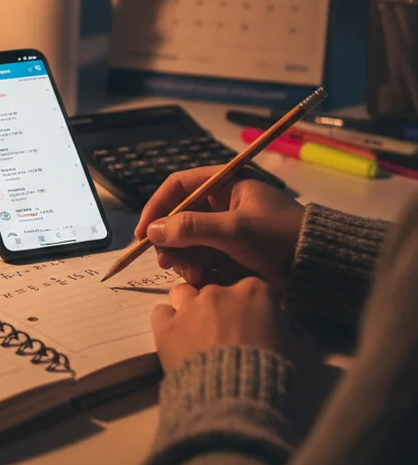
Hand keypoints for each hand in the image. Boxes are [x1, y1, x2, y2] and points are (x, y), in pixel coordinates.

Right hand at [134, 168, 304, 289]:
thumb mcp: (235, 230)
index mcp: (226, 185)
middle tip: (166, 261)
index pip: (179, 187)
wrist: (320, 271)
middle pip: (179, 216)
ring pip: (188, 241)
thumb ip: (191, 228)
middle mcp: (223, 204)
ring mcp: (226, 230)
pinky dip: (197, 268)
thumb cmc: (280, 238)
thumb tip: (153, 231)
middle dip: (170, 239)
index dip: (157, 207)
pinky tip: (202, 279)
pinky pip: (202, 258)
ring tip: (192, 274)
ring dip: (183, 257)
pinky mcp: (231, 254)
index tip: (144, 233)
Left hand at [151, 278, 290, 372]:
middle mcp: (219, 291)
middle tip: (227, 335)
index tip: (254, 323)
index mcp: (255, 292)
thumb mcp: (303, 354)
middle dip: (221, 308)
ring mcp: (190, 306)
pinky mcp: (166, 326)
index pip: (252, 288)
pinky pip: (162, 313)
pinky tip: (177, 339)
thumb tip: (292, 325)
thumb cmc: (275, 376)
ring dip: (190, 307)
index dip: (252, 306)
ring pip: (184, 293)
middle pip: (217, 290)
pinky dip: (168, 324)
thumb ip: (297, 331)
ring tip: (197, 332)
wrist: (235, 402)